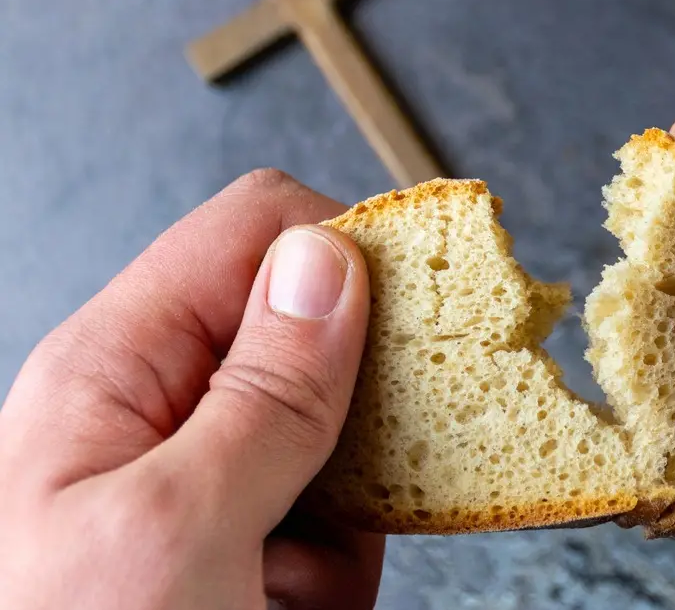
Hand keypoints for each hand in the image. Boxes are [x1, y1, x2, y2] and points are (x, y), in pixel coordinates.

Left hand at [0, 170, 383, 609]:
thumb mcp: (171, 530)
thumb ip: (262, 391)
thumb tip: (331, 258)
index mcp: (117, 366)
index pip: (256, 232)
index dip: (350, 252)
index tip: (426, 311)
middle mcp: (163, 411)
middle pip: (316, 336)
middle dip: (362, 411)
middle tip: (352, 483)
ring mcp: (209, 483)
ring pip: (341, 440)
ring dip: (349, 516)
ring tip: (280, 596)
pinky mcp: (242, 548)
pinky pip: (336, 524)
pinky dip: (334, 575)